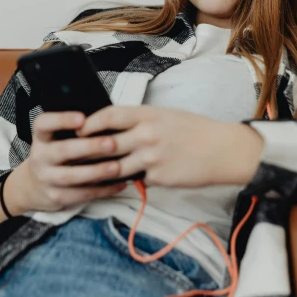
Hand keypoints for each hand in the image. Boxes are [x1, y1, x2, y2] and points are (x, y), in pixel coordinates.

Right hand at [19, 111, 128, 211]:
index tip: (82, 118)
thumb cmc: (55, 153)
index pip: (44, 124)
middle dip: (89, 147)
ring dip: (96, 172)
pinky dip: (102, 190)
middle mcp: (40, 156)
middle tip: (112, 143)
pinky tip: (119, 184)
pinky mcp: (55, 196)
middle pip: (62, 150)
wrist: (34, 185)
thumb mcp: (55, 137)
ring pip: (71, 176)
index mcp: (41, 137)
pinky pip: (80, 194)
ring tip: (117, 167)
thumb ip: (75, 130)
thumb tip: (106, 119)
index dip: (62, 120)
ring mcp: (46, 178)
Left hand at [74, 105, 264, 187]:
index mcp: (148, 115)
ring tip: (91, 173)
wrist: (223, 150)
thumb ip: (141, 120)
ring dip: (103, 171)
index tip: (78, 128)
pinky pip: (137, 180)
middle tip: (74, 155)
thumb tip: (115, 127)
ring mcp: (151, 158)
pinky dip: (132, 180)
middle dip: (88, 151)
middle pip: (106, 144)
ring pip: (116, 167)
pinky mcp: (158, 178)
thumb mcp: (166, 115)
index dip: (89, 123)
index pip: (109, 116)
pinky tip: (127, 181)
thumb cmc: (195, 130)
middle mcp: (147, 135)